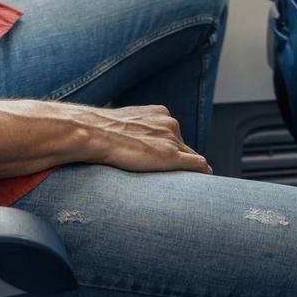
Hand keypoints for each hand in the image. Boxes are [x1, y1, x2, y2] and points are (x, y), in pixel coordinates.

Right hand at [73, 104, 211, 173]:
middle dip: (179, 158)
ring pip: (191, 157)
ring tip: (181, 182)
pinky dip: (203, 172)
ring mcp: (172, 140)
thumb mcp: (123, 122)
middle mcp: (170, 124)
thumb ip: (136, 128)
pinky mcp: (171, 157)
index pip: (174, 134)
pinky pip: (199, 165)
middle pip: (184, 146)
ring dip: (187, 168)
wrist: (93, 133)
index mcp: (160, 113)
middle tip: (170, 174)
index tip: (164, 160)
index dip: (170, 149)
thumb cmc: (101, 130)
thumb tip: (130, 141)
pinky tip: (203, 180)